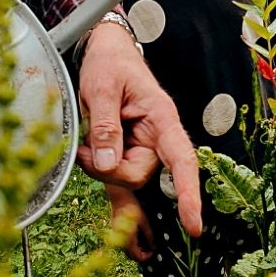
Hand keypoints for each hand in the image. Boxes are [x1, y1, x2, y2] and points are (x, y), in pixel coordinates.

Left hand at [76, 23, 202, 236]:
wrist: (106, 51)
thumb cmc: (109, 63)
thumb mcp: (101, 88)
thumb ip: (104, 126)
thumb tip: (105, 163)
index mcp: (162, 117)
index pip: (182, 160)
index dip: (188, 193)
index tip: (194, 225)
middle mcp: (157, 136)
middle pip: (138, 175)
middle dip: (107, 169)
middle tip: (82, 147)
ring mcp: (143, 146)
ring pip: (124, 177)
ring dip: (100, 167)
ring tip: (83, 141)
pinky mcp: (128, 151)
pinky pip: (119, 174)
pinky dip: (104, 175)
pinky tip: (97, 173)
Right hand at [106, 185, 153, 261]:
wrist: (119, 196)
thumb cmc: (132, 207)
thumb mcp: (144, 221)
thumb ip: (149, 235)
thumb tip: (154, 246)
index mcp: (128, 240)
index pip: (137, 257)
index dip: (147, 257)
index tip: (154, 251)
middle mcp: (120, 240)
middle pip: (132, 255)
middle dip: (142, 254)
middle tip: (151, 248)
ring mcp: (116, 235)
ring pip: (127, 250)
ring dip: (137, 249)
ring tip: (146, 242)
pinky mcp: (115, 230)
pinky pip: (123, 242)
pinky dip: (132, 243)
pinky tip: (138, 236)